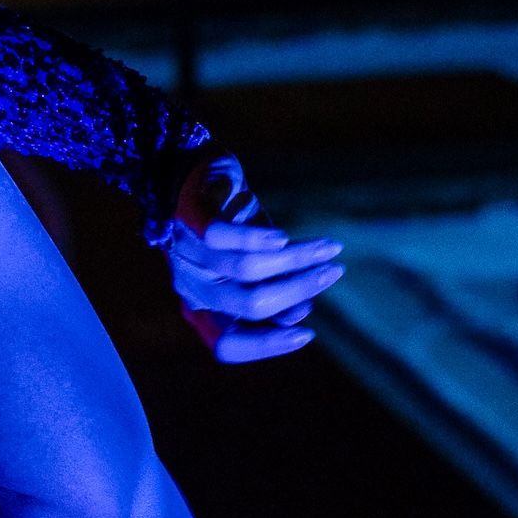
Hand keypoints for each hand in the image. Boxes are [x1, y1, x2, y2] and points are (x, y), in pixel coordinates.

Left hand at [167, 156, 342, 364]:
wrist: (188, 171)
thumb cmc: (228, 228)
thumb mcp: (254, 268)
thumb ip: (272, 293)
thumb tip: (300, 315)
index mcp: (200, 307)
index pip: (225, 345)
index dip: (266, 346)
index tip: (306, 334)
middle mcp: (189, 285)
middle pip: (248, 304)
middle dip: (298, 291)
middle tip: (332, 273)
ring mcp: (185, 251)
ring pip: (247, 268)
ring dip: (296, 258)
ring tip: (328, 248)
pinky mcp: (188, 214)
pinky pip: (220, 234)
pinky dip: (255, 238)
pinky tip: (281, 236)